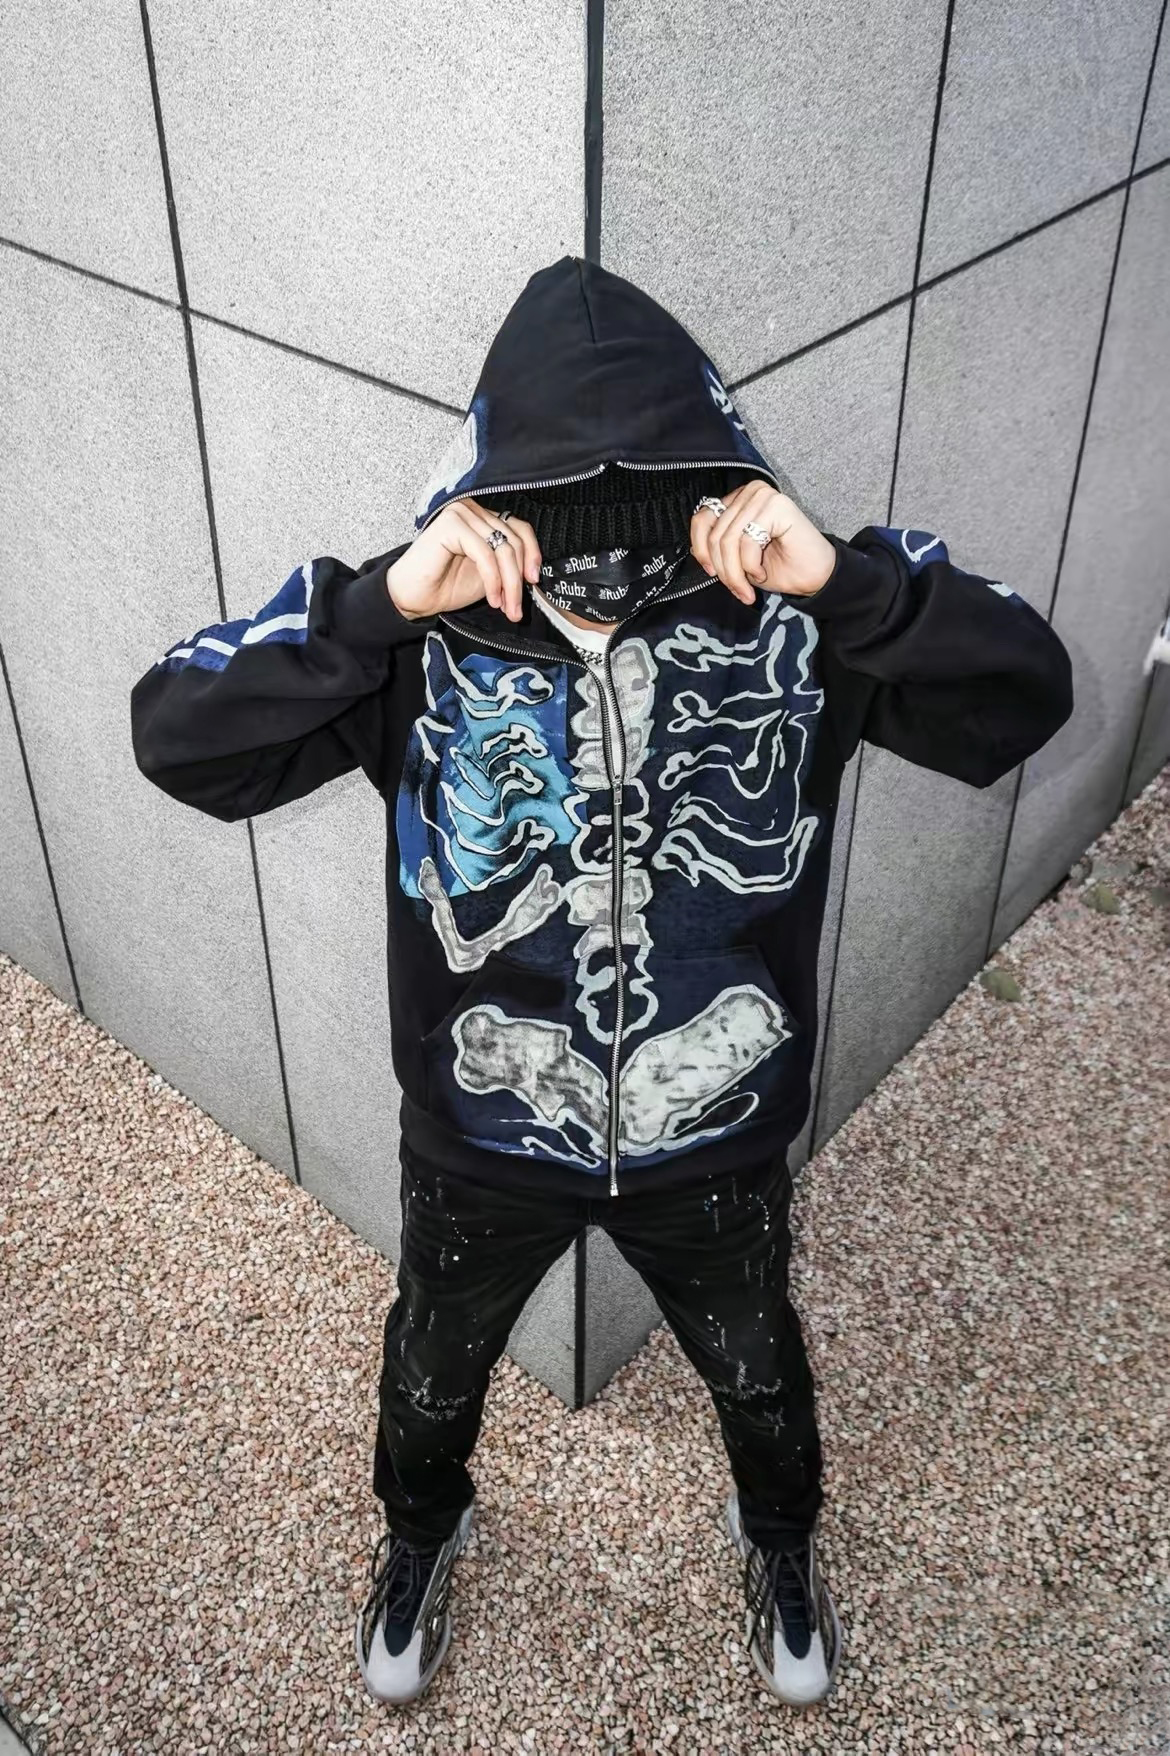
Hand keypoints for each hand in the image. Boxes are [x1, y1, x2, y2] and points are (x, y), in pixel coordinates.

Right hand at [387, 500, 541, 621]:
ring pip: (503, 549)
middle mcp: (473, 510)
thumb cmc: (445, 585)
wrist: (413, 598)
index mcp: (482, 519)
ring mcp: (461, 513)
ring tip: (505, 607)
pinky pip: (485, 554)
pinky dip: (493, 580)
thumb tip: (536, 572)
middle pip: (514, 541)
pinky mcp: (450, 524)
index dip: (532, 554)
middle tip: (515, 607)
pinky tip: (491, 598)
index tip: (533, 581)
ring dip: (509, 584)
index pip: (520, 528)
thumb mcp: (490, 575)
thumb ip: (509, 566)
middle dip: (519, 579)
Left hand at [690, 480, 836, 606]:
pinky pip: (747, 542)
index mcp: (738, 500)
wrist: (815, 578)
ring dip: (735, 573)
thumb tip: (697, 550)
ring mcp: (764, 496)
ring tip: (747, 587)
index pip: (703, 518)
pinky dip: (751, 566)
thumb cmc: (780, 567)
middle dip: (723, 570)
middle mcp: (750, 492)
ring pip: (729, 541)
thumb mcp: (738, 559)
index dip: (701, 548)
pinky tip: (763, 572)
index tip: (711, 572)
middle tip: (737, 590)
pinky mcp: (777, 506)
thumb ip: (718, 548)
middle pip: (716, 534)